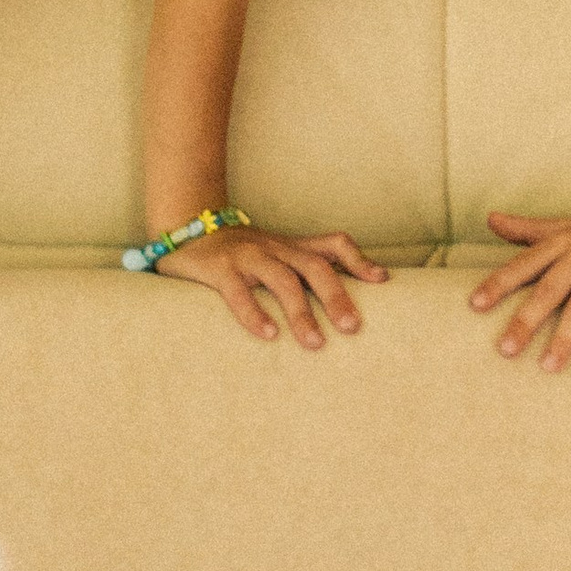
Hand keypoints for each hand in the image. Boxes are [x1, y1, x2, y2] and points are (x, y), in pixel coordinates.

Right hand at [161, 225, 385, 344]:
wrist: (187, 227)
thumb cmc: (239, 252)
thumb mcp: (275, 253)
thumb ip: (306, 265)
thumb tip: (352, 287)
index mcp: (291, 246)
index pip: (333, 244)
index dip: (359, 260)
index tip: (383, 282)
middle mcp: (275, 248)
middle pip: (314, 267)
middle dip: (336, 296)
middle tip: (353, 328)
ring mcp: (247, 256)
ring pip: (282, 280)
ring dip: (302, 312)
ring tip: (316, 343)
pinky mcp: (220, 269)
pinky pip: (239, 291)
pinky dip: (254, 314)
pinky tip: (268, 335)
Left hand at [470, 206, 570, 369]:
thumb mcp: (569, 227)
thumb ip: (529, 229)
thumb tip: (490, 219)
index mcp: (566, 241)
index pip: (526, 263)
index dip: (500, 283)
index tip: (475, 306)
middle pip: (551, 288)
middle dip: (527, 319)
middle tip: (505, 349)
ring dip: (565, 336)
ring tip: (548, 366)